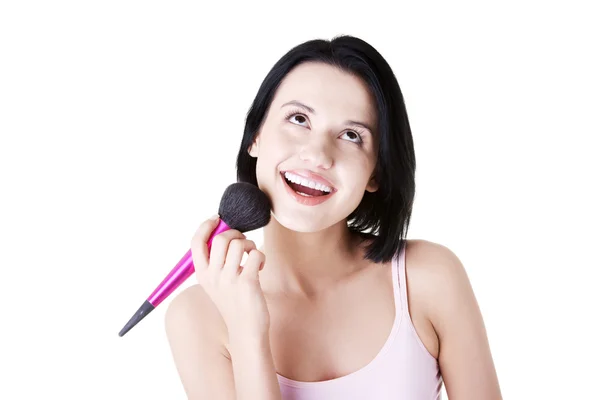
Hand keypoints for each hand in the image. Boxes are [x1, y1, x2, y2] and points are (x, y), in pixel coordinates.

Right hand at [190, 215, 269, 339]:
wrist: (246, 330)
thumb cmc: (234, 302)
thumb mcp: (217, 283)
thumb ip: (216, 261)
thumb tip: (225, 232)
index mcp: (202, 275)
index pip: (196, 243)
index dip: (205, 226)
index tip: (217, 219)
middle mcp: (213, 276)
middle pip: (221, 238)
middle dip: (236, 234)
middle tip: (243, 244)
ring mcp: (229, 279)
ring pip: (239, 243)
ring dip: (250, 245)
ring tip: (253, 256)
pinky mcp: (247, 282)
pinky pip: (255, 254)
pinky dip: (261, 256)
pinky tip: (261, 267)